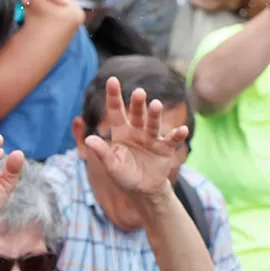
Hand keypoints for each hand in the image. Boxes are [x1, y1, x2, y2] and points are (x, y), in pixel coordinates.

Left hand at [81, 77, 187, 199]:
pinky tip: (181, 130)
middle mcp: (137, 131)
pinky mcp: (165, 148)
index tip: (112, 80)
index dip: (114, 96)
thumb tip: (88, 139)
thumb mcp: (111, 166)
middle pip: (137, 114)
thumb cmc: (124, 176)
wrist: (143, 190)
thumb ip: (102, 152)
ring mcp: (152, 138)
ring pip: (153, 123)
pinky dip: (177, 135)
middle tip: (139, 92)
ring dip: (154, 115)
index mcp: (121, 132)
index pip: (116, 111)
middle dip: (137, 104)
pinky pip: (171, 140)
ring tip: (155, 105)